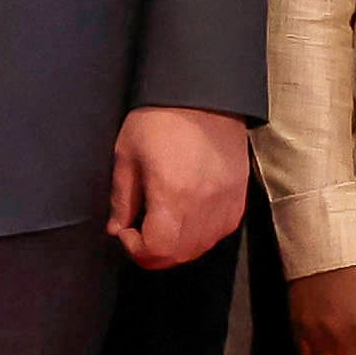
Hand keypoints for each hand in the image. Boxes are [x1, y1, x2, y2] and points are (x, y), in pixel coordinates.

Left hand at [106, 107, 250, 271]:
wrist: (205, 99)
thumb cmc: (158, 121)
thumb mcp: (127, 154)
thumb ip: (122, 198)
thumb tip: (116, 229)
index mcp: (173, 195)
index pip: (158, 249)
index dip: (136, 249)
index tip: (125, 229)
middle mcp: (204, 208)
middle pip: (179, 255)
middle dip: (153, 251)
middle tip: (138, 229)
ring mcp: (226, 206)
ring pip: (200, 249)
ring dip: (176, 247)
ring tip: (160, 222)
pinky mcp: (240, 202)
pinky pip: (218, 235)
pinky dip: (198, 237)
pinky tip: (184, 217)